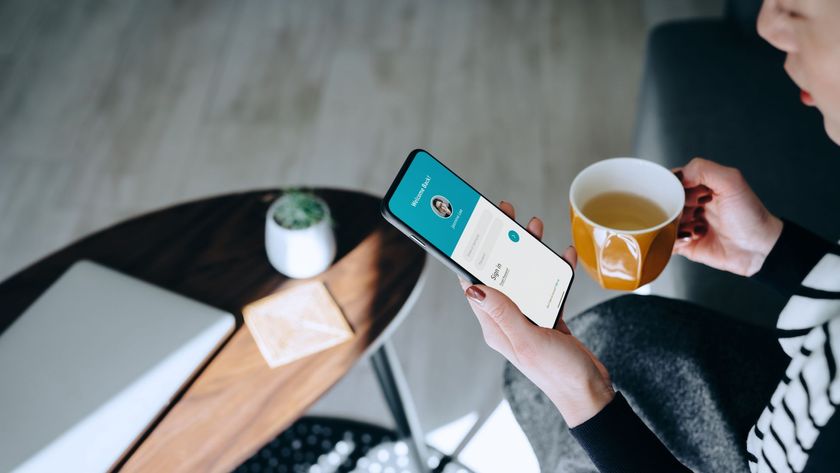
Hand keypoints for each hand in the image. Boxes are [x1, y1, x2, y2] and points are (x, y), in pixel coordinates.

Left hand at [460, 201, 613, 426]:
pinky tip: (564, 255)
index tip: (475, 229)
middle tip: (508, 216)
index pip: (474, 284)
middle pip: (500, 274)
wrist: (589, 392)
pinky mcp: (548, 318)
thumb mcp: (528, 340)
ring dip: (529, 252)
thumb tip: (473, 287)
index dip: (472, 256)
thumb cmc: (557, 373)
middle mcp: (507, 320)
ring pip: (524, 276)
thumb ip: (504, 312)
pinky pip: (548, 287)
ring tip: (535, 228)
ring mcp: (528, 318)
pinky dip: (555, 270)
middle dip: (504, 244)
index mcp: (494, 326)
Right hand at [673, 158, 782, 276]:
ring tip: (693, 227)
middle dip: (670, 207)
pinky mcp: (685, 245)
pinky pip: (665, 242)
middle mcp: (691, 204)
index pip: (672, 180)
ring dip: (672, 225)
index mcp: (700, 186)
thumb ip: (703, 169)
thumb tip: (677, 176)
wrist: (758, 249)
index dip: (669, 185)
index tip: (676, 191)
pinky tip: (690, 238)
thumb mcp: (731, 182)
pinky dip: (671, 240)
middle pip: (664, 202)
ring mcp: (687, 225)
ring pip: (663, 222)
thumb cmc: (750, 215)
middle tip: (687, 211)